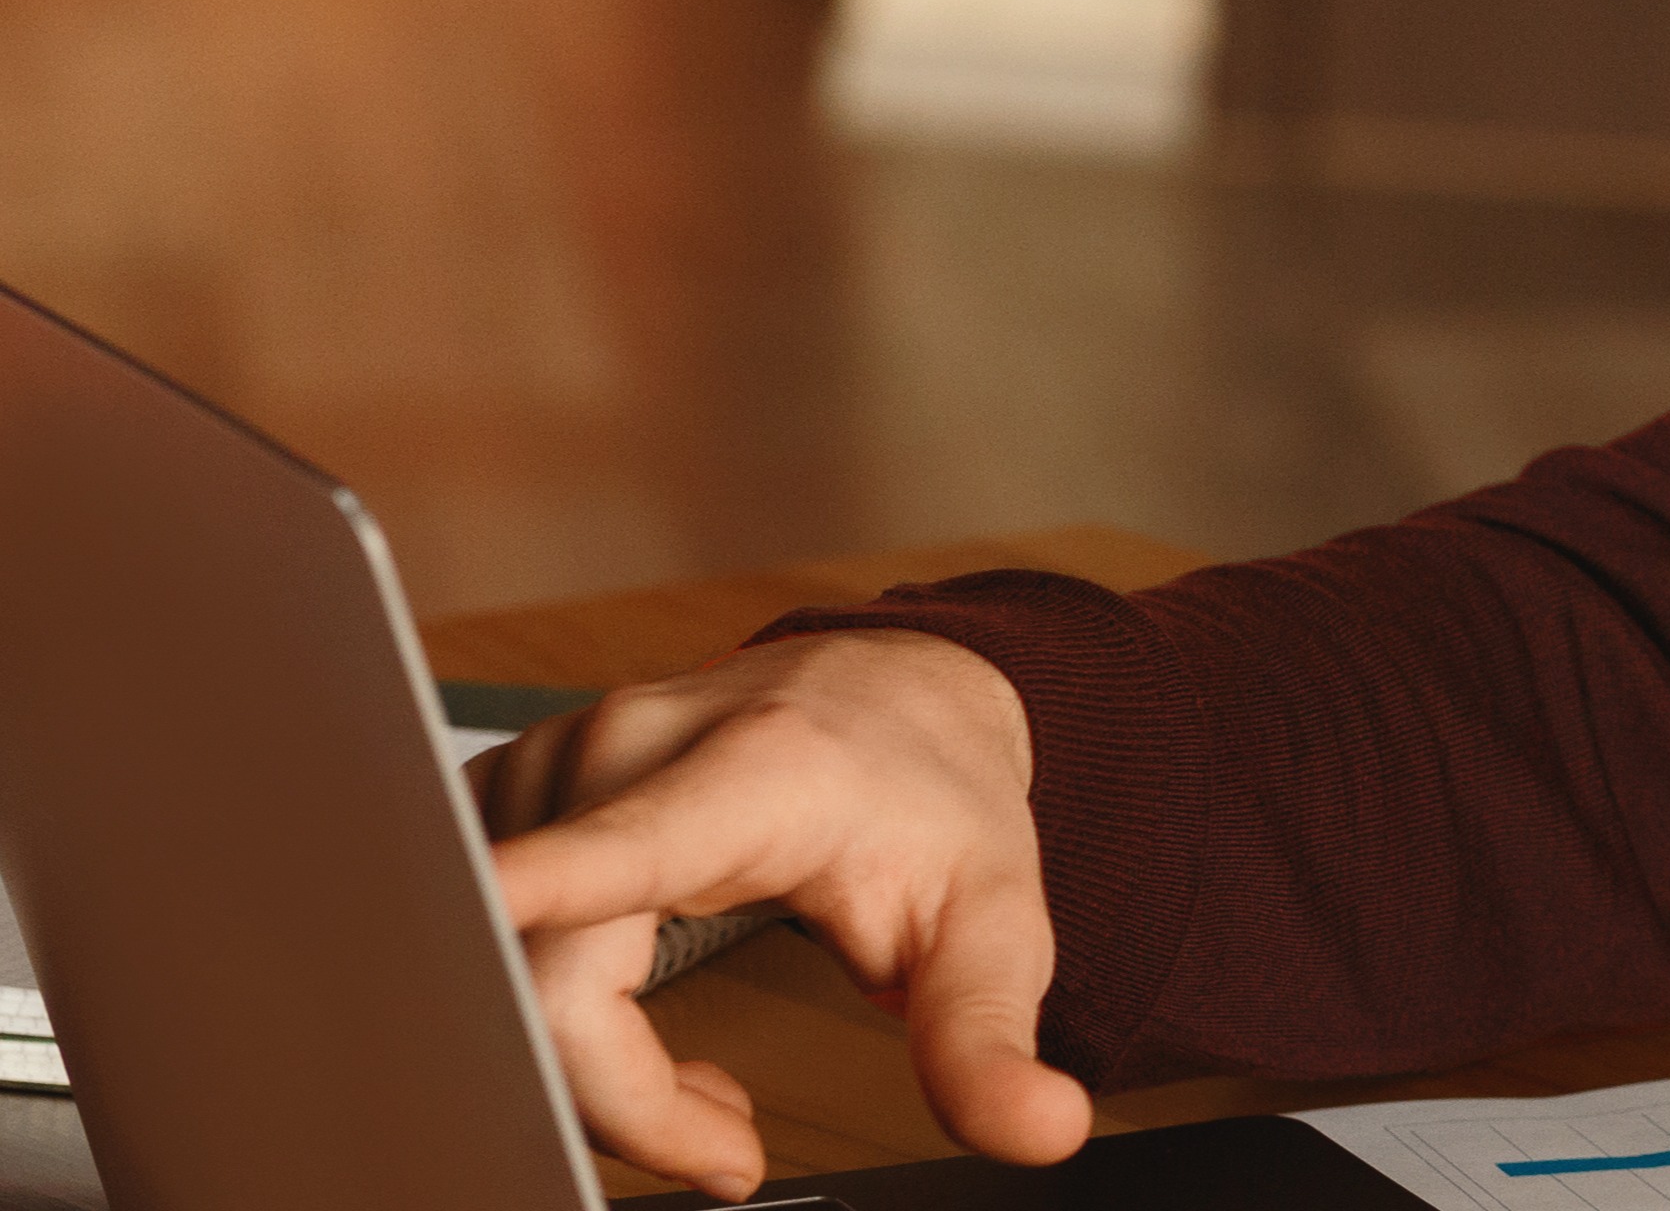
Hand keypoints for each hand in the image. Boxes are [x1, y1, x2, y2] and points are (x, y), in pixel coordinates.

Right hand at [471, 630, 1089, 1200]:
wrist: (904, 699)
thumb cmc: (939, 803)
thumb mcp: (995, 925)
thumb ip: (992, 1039)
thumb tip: (1044, 1130)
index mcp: (748, 776)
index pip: (613, 849)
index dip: (525, 894)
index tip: (450, 926)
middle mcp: (625, 751)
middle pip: (548, 979)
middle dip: (626, 1102)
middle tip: (732, 1145)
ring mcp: (554, 764)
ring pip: (505, 975)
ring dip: (600, 1069)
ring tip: (710, 1085)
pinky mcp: (509, 791)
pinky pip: (490, 943)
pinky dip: (557, 1019)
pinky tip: (639, 1022)